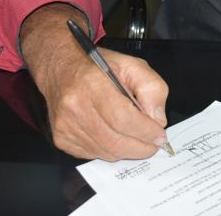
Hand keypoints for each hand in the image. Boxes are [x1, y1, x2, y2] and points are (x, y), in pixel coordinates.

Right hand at [20, 3, 169, 160]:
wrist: (61, 68)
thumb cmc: (97, 66)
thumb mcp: (132, 65)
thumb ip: (151, 87)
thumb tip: (157, 119)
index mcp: (93, 83)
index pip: (123, 118)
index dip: (145, 131)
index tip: (159, 136)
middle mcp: (75, 107)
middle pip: (114, 141)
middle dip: (140, 147)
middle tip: (153, 144)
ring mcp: (65, 126)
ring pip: (105, 152)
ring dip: (127, 151)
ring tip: (138, 140)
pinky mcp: (60, 138)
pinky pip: (93, 154)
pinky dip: (110, 151)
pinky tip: (116, 137)